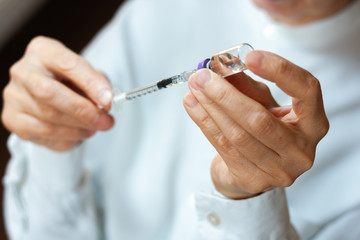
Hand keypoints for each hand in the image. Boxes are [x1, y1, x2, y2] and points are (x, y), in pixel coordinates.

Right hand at [1, 36, 113, 150]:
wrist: (50, 93)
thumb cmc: (71, 81)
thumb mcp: (88, 74)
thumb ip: (98, 84)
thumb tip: (106, 100)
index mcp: (43, 51)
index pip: (67, 63)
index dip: (90, 83)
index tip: (108, 99)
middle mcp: (23, 71)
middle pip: (50, 93)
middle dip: (83, 110)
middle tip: (106, 121)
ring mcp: (14, 96)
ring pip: (49, 117)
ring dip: (80, 127)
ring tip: (97, 127)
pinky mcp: (13, 118)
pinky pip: (44, 133)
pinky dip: (68, 137)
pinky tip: (81, 132)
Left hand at [183, 50, 328, 198]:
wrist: (254, 171)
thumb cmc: (264, 130)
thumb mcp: (263, 104)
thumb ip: (248, 85)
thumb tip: (223, 64)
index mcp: (313, 124)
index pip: (306, 90)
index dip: (280, 71)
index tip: (249, 56)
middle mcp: (301, 150)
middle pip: (260, 119)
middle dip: (226, 94)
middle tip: (203, 75)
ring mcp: (279, 170)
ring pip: (237, 134)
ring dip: (211, 107)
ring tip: (194, 86)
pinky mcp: (253, 180)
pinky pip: (223, 147)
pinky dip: (205, 122)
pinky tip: (192, 104)